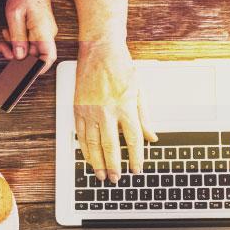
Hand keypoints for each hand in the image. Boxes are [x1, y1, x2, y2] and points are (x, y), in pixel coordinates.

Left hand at [0, 0, 57, 73]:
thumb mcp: (14, 15)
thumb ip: (17, 37)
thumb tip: (19, 56)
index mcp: (44, 31)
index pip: (48, 57)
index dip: (38, 69)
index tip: (25, 73)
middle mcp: (48, 33)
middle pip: (35, 54)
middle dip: (18, 54)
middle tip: (3, 48)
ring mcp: (45, 32)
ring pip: (31, 47)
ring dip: (16, 45)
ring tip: (5, 34)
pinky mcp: (40, 29)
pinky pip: (30, 40)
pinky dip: (18, 38)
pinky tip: (10, 30)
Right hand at [74, 41, 157, 183]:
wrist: (100, 50)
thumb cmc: (121, 67)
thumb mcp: (139, 91)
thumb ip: (145, 117)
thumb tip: (151, 137)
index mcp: (125, 106)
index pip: (133, 139)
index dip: (136, 158)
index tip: (137, 169)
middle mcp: (107, 110)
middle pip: (111, 146)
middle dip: (114, 166)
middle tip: (116, 179)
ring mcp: (90, 110)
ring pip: (92, 144)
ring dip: (97, 162)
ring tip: (101, 174)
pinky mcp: (78, 108)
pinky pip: (81, 134)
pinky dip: (85, 149)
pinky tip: (89, 157)